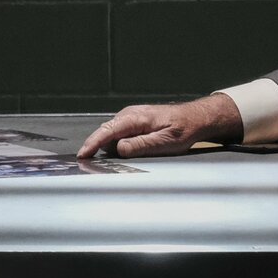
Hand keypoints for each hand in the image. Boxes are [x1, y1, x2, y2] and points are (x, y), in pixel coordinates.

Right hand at [76, 94, 242, 158]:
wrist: (195, 118)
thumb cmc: (183, 129)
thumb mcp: (165, 142)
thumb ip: (140, 145)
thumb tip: (118, 149)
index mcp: (136, 118)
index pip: (108, 131)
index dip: (93, 144)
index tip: (82, 155)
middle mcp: (130, 114)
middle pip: (105, 132)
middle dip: (96, 146)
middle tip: (88, 162)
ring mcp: (131, 116)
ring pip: (112, 133)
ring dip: (108, 146)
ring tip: (108, 160)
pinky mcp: (134, 121)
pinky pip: (119, 132)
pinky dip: (116, 143)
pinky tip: (122, 152)